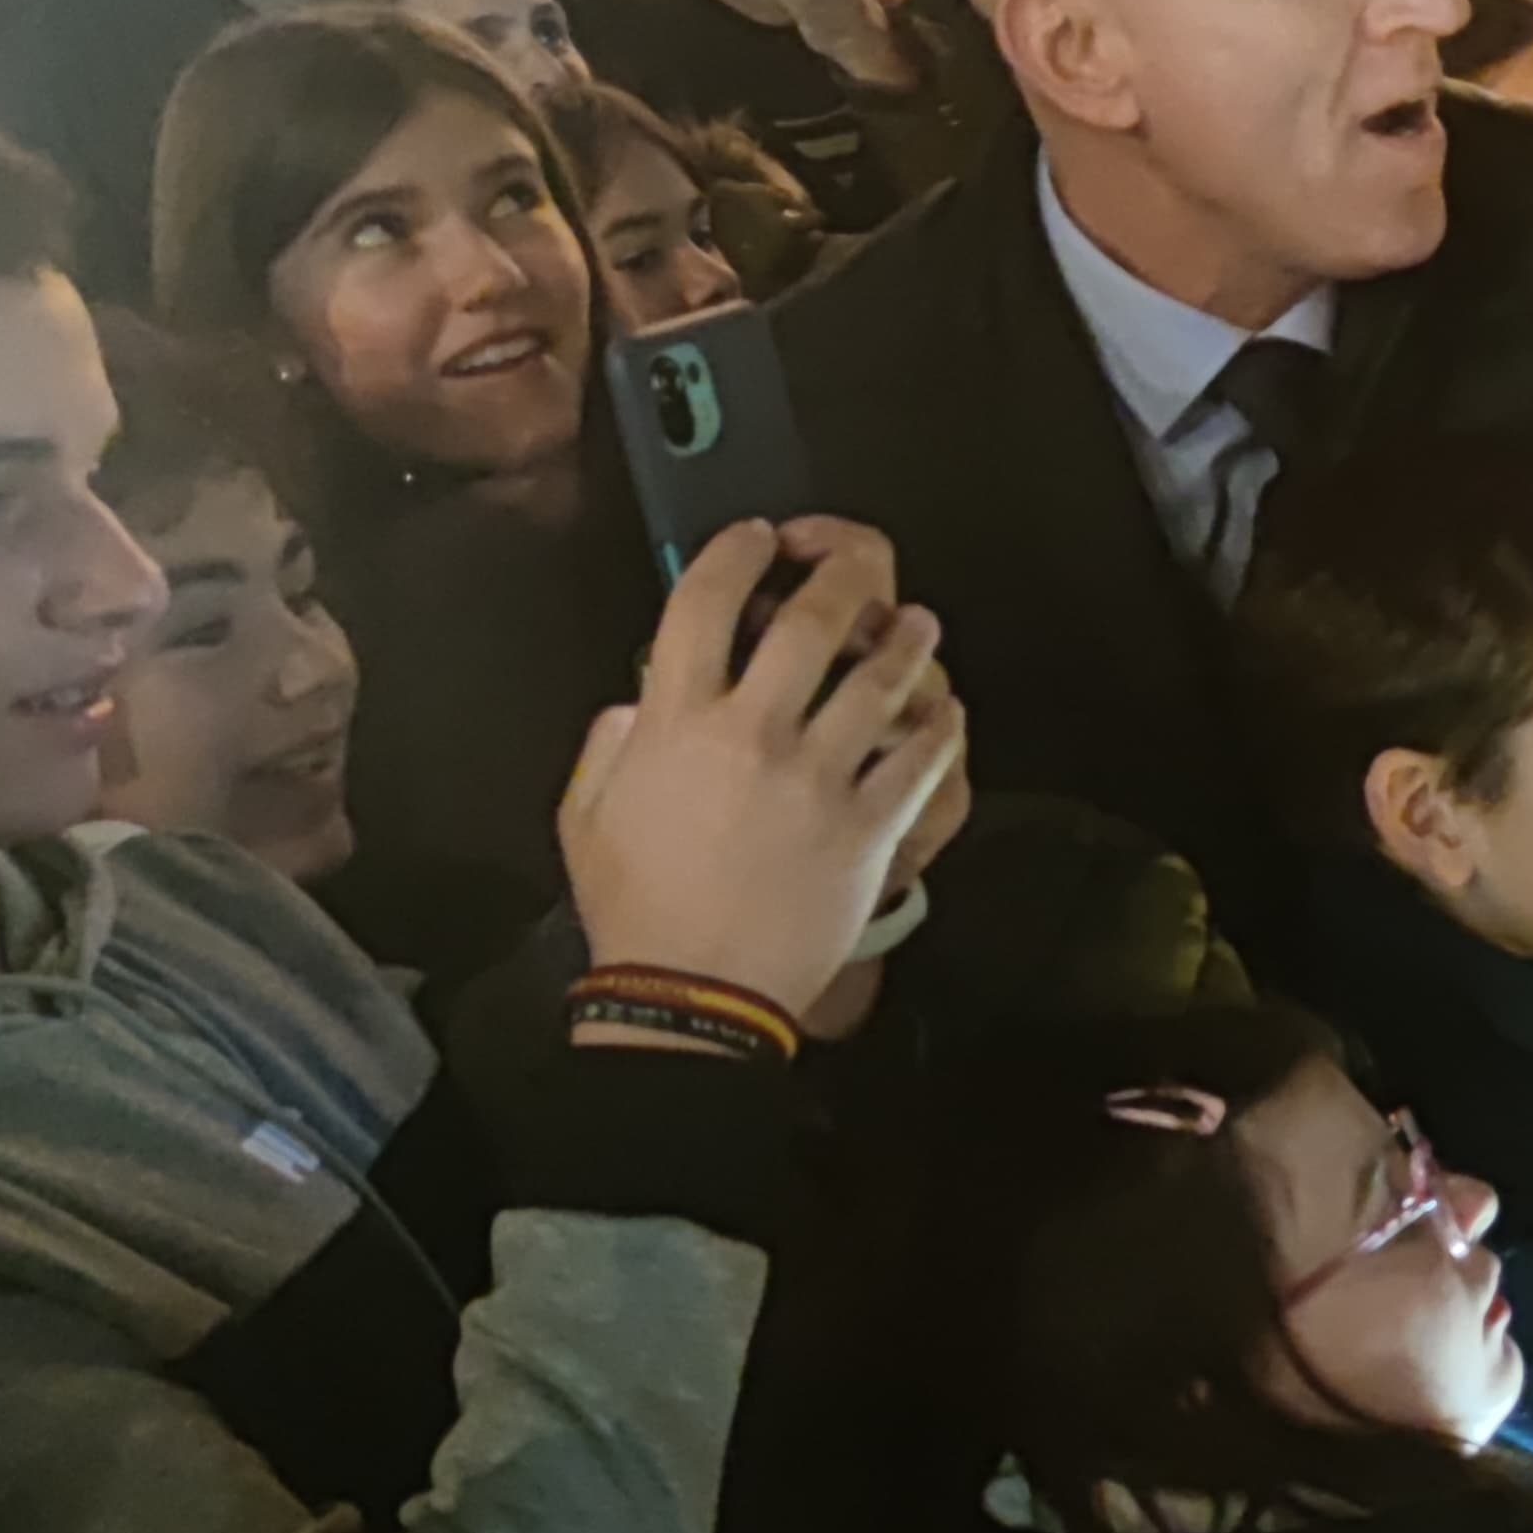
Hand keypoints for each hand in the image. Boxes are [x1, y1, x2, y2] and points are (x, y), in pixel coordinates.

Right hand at [559, 518, 969, 1023]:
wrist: (693, 994)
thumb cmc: (635, 907)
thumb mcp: (588, 813)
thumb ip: (611, 743)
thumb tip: (641, 701)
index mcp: (677, 725)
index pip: (705, 605)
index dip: (735, 555)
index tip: (757, 539)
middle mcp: (754, 736)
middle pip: (811, 623)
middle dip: (841, 573)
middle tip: (856, 563)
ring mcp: (819, 780)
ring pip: (881, 682)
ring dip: (907, 640)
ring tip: (919, 623)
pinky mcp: (870, 829)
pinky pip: (923, 761)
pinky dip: (940, 728)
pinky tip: (944, 711)